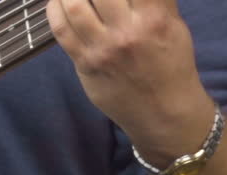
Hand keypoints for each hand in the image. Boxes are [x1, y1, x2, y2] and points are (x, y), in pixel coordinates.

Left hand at [46, 0, 214, 159]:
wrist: (163, 112)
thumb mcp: (173, 25)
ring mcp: (103, 49)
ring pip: (74, 6)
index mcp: (156, 17)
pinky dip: (54, 11)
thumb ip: (153, 0)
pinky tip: (55, 1)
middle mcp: (128, 31)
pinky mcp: (85, 64)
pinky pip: (61, 31)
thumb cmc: (170, 65)